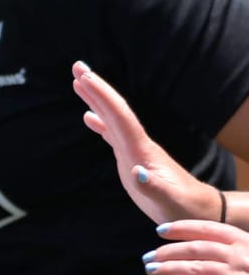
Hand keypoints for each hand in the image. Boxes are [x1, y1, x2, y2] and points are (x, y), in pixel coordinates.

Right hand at [73, 60, 219, 222]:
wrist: (197, 208)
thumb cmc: (182, 207)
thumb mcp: (168, 201)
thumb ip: (154, 187)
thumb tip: (137, 172)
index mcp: (142, 150)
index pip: (119, 117)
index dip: (102, 97)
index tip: (84, 78)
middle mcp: (137, 144)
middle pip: (114, 110)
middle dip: (96, 89)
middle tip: (77, 66)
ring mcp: (134, 150)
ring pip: (111, 118)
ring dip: (96, 100)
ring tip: (78, 82)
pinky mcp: (131, 158)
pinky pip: (112, 134)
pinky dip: (99, 122)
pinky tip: (88, 117)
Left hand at [147, 219, 248, 274]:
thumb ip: (233, 250)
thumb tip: (198, 248)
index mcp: (245, 241)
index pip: (207, 229)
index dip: (181, 228)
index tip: (160, 231)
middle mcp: (241, 256)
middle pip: (196, 249)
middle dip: (167, 252)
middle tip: (148, 257)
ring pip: (196, 268)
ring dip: (169, 268)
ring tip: (151, 270)